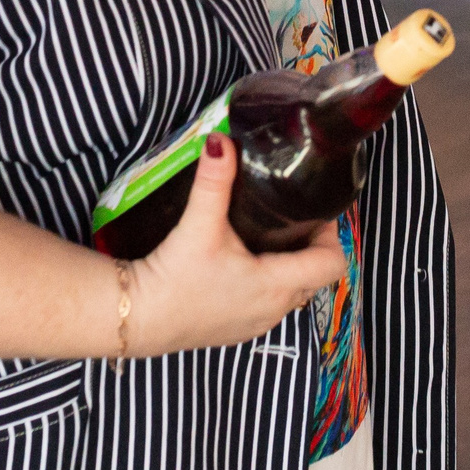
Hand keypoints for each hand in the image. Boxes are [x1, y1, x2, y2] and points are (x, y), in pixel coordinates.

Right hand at [126, 134, 346, 354]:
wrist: (136, 319)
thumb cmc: (173, 279)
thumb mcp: (199, 225)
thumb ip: (214, 181)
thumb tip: (221, 140)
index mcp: (277, 285)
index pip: (332, 264)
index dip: (330, 235)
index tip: (314, 210)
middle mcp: (274, 309)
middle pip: (315, 277)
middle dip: (310, 247)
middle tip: (291, 214)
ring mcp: (257, 324)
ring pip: (293, 293)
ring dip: (290, 267)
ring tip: (269, 233)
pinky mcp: (237, 330)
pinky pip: (270, 305)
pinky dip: (268, 284)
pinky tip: (244, 262)